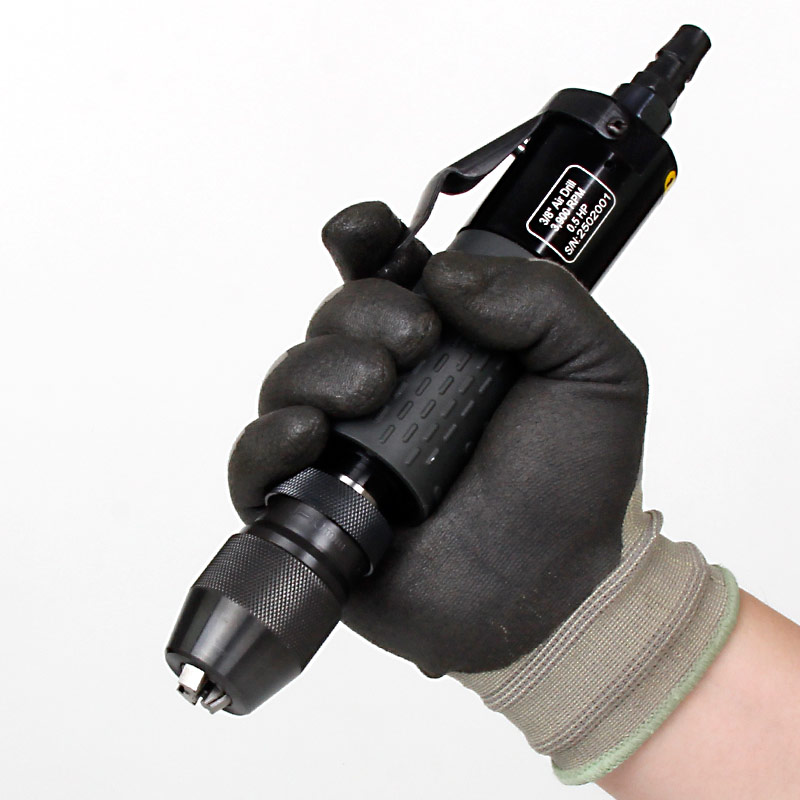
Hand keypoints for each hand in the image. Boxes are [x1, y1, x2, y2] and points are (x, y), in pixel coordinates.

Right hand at [228, 201, 647, 677]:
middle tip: (413, 346)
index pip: (384, 272)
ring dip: (318, 367)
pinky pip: (253, 464)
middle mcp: (387, 385)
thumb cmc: (573, 483)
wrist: (553, 589)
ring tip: (372, 392)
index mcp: (445, 344)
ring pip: (290, 376)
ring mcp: (344, 443)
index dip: (364, 242)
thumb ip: (542, 299)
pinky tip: (308, 433)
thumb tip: (445, 274)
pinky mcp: (313, 504)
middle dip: (360, 314)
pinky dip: (265, 438)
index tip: (364, 233)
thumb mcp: (597, 370)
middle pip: (333, 316)